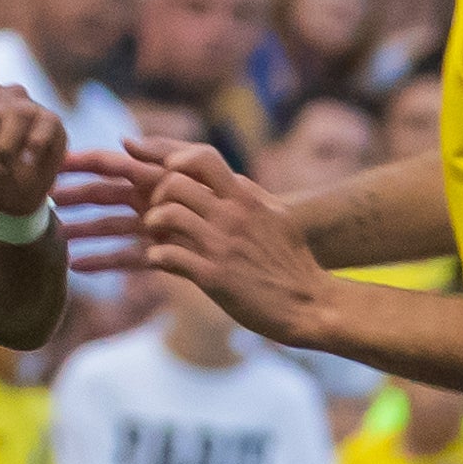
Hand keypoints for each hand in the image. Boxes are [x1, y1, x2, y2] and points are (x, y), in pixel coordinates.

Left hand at [122, 137, 343, 348]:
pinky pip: (166, 255)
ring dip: (152, 225)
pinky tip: (161, 260)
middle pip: (175, 183)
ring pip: (168, 215)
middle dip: (156, 195)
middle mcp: (234, 215)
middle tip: (156, 211)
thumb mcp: (278, 217)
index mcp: (248, 198)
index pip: (203, 158)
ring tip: (155, 235)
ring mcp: (222, 245)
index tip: (165, 172)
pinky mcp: (212, 276)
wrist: (310, 305)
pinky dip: (156, 256)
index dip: (174, 159)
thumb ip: (251, 196)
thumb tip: (230, 179)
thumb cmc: (292, 262)